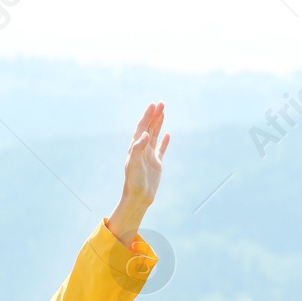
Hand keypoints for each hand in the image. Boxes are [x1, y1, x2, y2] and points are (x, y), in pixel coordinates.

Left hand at [107, 101, 168, 243]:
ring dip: (158, 124)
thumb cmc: (134, 182)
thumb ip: (138, 149)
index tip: (153, 105)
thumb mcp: (134, 164)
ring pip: (154, 136)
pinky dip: (164, 141)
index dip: (147, 116)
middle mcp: (141, 150)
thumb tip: (145, 134)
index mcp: (135, 149)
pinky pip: (161, 149)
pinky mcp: (156, 164)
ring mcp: (149, 156)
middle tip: (161, 103)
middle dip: (154, 116)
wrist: (138, 197)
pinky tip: (167, 134)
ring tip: (163, 112)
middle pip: (148, 129)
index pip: (141, 128)